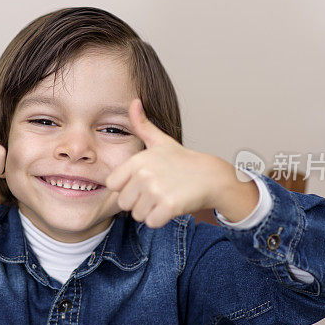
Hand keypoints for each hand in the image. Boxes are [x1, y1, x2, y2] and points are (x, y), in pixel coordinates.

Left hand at [105, 99, 255, 227]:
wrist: (212, 176)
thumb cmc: (182, 161)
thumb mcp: (160, 141)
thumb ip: (142, 124)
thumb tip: (134, 101)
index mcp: (137, 160)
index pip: (113, 185)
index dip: (126, 187)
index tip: (141, 183)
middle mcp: (145, 174)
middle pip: (124, 203)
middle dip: (138, 202)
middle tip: (156, 192)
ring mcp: (157, 190)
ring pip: (137, 214)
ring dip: (150, 211)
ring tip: (164, 198)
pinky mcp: (169, 205)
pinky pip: (151, 222)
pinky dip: (160, 219)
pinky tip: (170, 207)